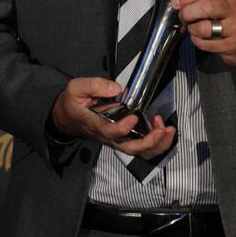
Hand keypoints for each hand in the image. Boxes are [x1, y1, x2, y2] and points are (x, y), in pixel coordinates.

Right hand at [51, 77, 175, 159]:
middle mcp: (107, 136)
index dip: (122, 128)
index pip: (109, 131)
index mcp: (94, 124)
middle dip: (149, 142)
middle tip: (161, 129)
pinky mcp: (122, 138)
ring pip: (138, 151)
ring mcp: (115, 139)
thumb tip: (116, 87)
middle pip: (129, 148)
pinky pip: (140, 147)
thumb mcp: (76, 88)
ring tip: (168, 131)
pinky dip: (155, 142)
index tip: (133, 117)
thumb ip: (95, 85)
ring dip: (156, 144)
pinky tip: (163, 130)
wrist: (66, 117)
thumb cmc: (72, 103)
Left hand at [173, 0, 235, 67]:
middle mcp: (235, 10)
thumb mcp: (226, 2)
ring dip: (192, 29)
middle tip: (183, 17)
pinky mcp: (231, 45)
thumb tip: (181, 0)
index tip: (176, 2)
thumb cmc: (235, 20)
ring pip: (204, 28)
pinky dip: (197, 41)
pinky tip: (201, 39)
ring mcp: (235, 29)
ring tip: (193, 28)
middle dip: (188, 12)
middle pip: (206, 7)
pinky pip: (205, 44)